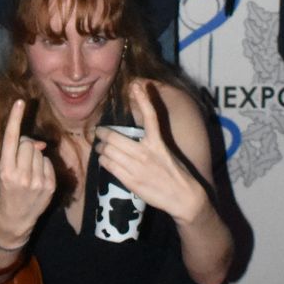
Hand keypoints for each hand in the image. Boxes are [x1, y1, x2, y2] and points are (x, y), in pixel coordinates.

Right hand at [0, 98, 54, 243]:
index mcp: (5, 169)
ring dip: (35, 158)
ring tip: (28, 173)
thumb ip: (16, 153)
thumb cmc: (6, 190)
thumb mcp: (3, 171)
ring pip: (40, 152)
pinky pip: (49, 163)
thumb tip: (39, 143)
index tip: (20, 102)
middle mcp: (21, 175)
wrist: (13, 218)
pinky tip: (37, 179)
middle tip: (20, 161)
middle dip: (25, 147)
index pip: (11, 138)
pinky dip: (44, 167)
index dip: (15, 118)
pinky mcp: (49, 186)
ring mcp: (36, 181)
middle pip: (28, 143)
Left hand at [93, 81, 207, 225]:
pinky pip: (109, 165)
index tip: (135, 86)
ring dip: (101, 148)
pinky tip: (105, 160)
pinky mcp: (131, 180)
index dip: (142, 99)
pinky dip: (104, 161)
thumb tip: (132, 136)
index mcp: (158, 142)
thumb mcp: (165, 151)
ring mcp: (137, 166)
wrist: (183, 197)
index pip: (150, 115)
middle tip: (100, 132)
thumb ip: (150, 142)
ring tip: (101, 148)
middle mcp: (146, 152)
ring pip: (108, 151)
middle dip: (103, 134)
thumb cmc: (175, 173)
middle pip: (114, 136)